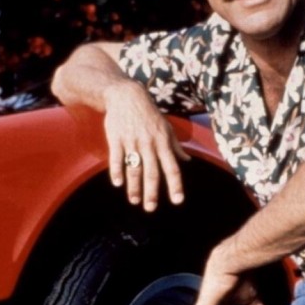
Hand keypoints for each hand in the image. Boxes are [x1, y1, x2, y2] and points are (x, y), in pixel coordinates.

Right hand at [103, 80, 189, 210]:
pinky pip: (117, 157)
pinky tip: (117, 183)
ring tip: (134, 201)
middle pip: (152, 172)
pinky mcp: (116, 138)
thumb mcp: (166, 127)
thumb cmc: (149, 113)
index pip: (172, 168)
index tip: (177, 201)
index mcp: (163, 143)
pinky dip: (117, 170)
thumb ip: (176, 146)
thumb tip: (187, 161)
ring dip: (134, 186)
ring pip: (134, 168)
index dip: (175, 185)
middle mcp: (149, 144)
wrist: (127, 95)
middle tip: (151, 209)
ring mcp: (132, 141)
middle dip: (152, 192)